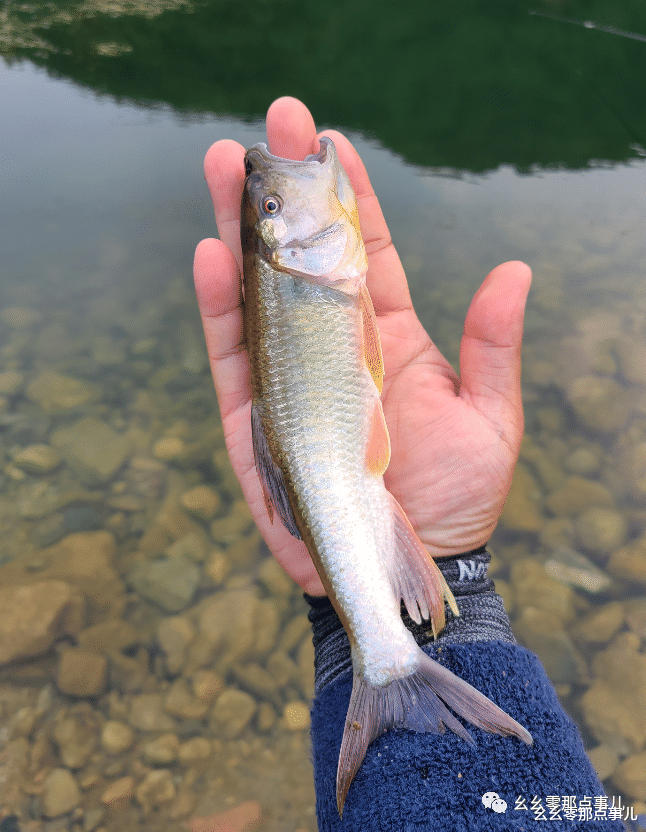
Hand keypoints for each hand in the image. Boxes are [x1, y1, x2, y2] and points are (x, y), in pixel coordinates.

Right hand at [194, 97, 530, 595]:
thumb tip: (515, 270)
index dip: (349, 199)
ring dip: (240, 234)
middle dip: (282, 196)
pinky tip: (213, 256)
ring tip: (225, 168)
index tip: (331, 140)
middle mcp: (333, 351)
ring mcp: (291, 382)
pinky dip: (221, 311)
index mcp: (387, 340)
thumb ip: (493, 345)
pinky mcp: (258, 425)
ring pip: (257, 298)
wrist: (416, 564)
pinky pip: (235, 362)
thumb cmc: (459, 496)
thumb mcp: (491, 417)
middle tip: (267, 127)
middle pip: (299, 262)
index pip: (363, 255)